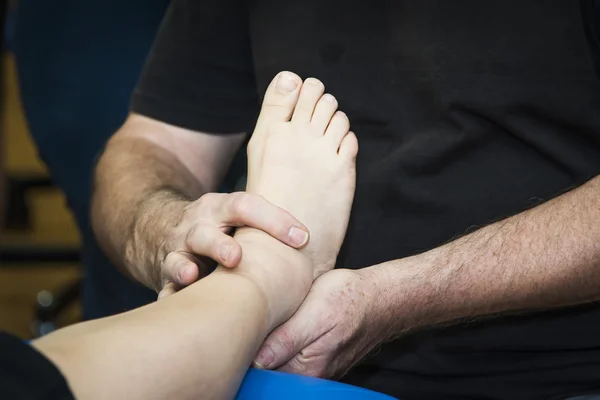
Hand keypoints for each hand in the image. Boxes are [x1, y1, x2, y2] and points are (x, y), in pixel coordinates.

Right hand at [158, 192, 308, 297]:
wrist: (161, 228)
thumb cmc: (217, 226)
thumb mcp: (236, 215)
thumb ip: (265, 224)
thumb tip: (306, 241)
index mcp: (219, 207)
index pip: (246, 206)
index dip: (274, 221)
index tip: (302, 238)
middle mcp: (196, 226)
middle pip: (205, 233)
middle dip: (220, 245)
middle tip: (237, 258)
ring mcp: (177, 250)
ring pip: (179, 259)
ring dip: (185, 268)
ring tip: (192, 276)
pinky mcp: (165, 274)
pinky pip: (166, 287)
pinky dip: (169, 296)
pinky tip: (172, 303)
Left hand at [253, 268, 383, 378]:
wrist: (380, 297)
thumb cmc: (350, 300)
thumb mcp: (316, 313)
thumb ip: (286, 340)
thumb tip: (257, 361)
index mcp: (306, 369)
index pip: (262, 374)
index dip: (245, 353)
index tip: (236, 332)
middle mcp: (308, 374)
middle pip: (267, 371)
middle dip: (252, 349)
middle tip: (242, 320)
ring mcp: (312, 365)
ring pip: (275, 361)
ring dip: (263, 344)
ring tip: (255, 318)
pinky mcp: (314, 354)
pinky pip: (287, 353)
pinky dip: (276, 340)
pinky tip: (273, 321)